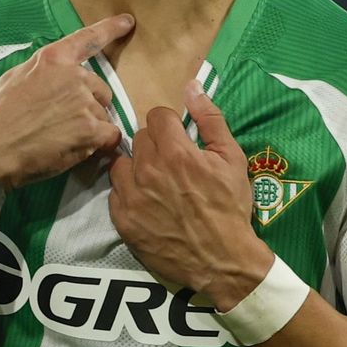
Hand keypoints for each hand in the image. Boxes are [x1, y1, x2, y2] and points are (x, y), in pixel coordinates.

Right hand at [0, 15, 133, 189]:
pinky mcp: (90, 129)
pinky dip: (100, 144)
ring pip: (104, 115)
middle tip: (64, 123)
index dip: (110, 29)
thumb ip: (42, 72)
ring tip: (62, 138)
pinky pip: (110, 135)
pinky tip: (78, 149)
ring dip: (90, 128)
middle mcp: (73, 76)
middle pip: (101, 89)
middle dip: (89, 105)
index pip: (88, 38)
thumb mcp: (13, 78)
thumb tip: (54, 75)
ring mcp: (84, 102)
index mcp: (52, 59)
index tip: (127, 21)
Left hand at [108, 81, 273, 308]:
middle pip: (139, 137)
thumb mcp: (232, 159)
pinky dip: (128, 192)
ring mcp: (132, 197)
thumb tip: (191, 86)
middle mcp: (148, 171)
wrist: (222, 260)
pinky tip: (146, 202)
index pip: (156, 116)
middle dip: (155, 144)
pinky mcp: (122, 220)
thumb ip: (210, 119)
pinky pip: (114, 192)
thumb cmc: (231, 207)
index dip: (170, 125)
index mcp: (176, 153)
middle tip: (172, 163)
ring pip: (121, 162)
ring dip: (136, 166)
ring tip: (155, 181)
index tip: (179, 139)